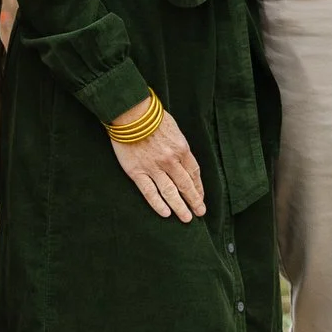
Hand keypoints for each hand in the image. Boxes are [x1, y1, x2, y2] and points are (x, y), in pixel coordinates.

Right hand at [109, 101, 206, 222]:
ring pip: (170, 192)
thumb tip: (183, 160)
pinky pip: (150, 192)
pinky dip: (158, 204)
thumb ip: (179, 146)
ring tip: (186, 218)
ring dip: (180, 207)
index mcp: (182, 149)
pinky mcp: (137, 171)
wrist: (131, 112)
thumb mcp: (174, 128)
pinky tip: (166, 213)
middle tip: (199, 213)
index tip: (200, 197)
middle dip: (194, 201)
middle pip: (185, 185)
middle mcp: (171, 160)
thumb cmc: (152, 116)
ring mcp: (154, 167)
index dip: (198, 187)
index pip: (194, 173)